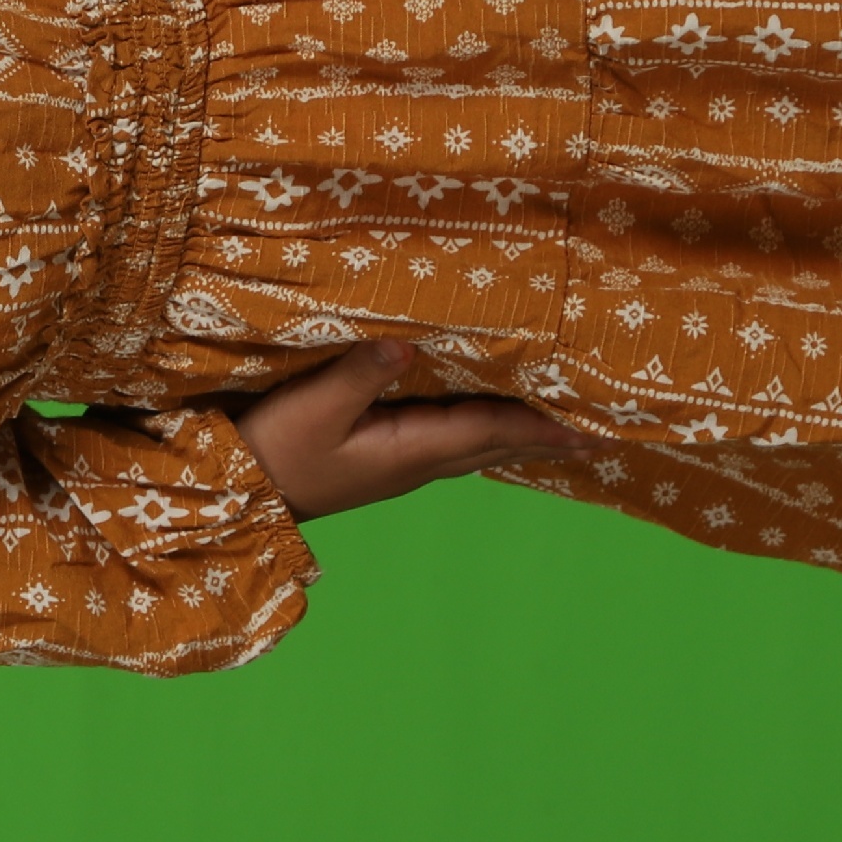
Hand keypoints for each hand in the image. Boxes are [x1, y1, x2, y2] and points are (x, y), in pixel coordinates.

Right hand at [228, 340, 601, 517]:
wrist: (239, 498)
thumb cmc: (273, 452)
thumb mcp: (311, 409)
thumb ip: (358, 375)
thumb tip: (408, 342)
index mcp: (412, 449)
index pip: (492, 430)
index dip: (543, 424)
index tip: (593, 427)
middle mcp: (418, 462)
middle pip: (497, 444)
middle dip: (549, 436)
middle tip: (602, 433)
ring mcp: (402, 466)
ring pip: (479, 447)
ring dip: (522, 437)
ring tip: (561, 431)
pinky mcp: (385, 463)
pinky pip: (456, 446)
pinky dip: (487, 435)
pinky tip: (490, 429)